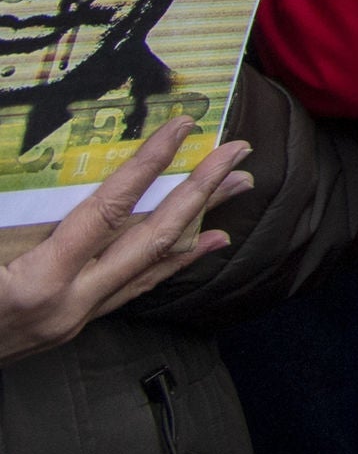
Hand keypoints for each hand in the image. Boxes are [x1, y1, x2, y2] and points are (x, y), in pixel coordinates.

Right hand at [0, 118, 250, 364]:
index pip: (105, 212)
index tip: (181, 127)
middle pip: (150, 239)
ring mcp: (74, 320)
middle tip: (238, 153)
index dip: (146, 165)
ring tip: (238, 185)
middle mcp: (68, 304)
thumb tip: (49, 180)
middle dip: (199, 192)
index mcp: (37, 282)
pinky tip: (203, 242)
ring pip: (151, 265)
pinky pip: (134, 287)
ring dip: (198, 220)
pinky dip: (172, 260)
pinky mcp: (72, 326)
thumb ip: (15, 219)